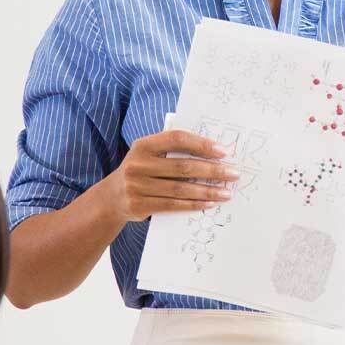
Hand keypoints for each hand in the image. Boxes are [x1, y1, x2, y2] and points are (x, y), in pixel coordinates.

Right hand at [103, 130, 237, 222]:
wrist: (111, 198)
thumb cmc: (140, 171)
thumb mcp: (148, 155)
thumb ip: (172, 150)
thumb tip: (213, 153)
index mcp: (143, 145)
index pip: (176, 139)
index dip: (201, 144)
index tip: (223, 151)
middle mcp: (138, 164)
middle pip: (183, 166)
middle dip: (212, 170)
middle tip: (233, 174)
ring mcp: (136, 186)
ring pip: (180, 188)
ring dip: (208, 191)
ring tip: (227, 192)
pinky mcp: (139, 205)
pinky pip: (173, 204)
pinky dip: (194, 204)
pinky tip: (209, 203)